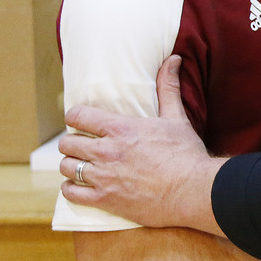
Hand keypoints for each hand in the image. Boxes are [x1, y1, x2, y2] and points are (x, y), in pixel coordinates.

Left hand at [58, 56, 225, 234]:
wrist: (194, 191)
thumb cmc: (186, 154)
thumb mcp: (176, 118)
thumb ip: (168, 88)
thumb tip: (174, 59)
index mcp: (120, 128)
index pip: (77, 115)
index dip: (75, 117)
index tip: (80, 121)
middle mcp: (107, 151)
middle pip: (67, 143)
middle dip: (72, 143)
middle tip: (82, 146)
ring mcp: (103, 177)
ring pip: (67, 167)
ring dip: (71, 165)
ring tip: (81, 166)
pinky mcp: (105, 200)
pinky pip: (72, 193)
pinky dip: (72, 189)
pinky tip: (80, 186)